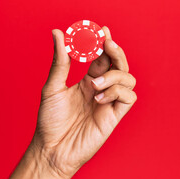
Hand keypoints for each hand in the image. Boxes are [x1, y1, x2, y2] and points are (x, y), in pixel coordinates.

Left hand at [31, 26, 136, 178]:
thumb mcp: (52, 87)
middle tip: (107, 42)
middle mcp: (101, 89)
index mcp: (87, 81)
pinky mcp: (114, 116)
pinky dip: (117, 92)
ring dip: (114, 75)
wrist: (51, 149)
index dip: (104, 43)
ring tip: (94, 84)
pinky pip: (129, 98)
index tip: (101, 29)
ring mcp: (109, 102)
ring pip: (128, 79)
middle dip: (115, 51)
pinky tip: (99, 99)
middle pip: (118, 64)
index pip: (102, 57)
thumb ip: (60, 61)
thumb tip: (58, 32)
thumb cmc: (50, 120)